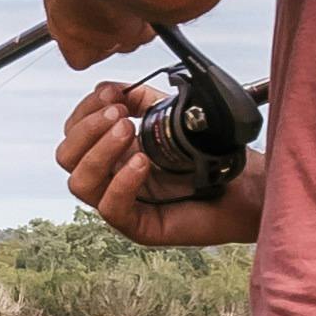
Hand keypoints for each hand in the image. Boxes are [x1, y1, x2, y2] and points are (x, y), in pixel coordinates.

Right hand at [60, 79, 261, 251]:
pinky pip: (111, 209)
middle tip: (118, 115)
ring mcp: (125, 204)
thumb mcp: (170, 116)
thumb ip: (139, 100)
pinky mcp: (141, 227)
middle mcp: (113, 179)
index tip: (108, 94)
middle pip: (67, 158)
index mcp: (116, 154)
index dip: (85, 112)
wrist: (248, 184)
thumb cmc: (214, 155)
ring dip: (99, 151)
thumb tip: (110, 89)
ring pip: (80, 183)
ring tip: (128, 131)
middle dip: (87, 129)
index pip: (74, 135)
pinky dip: (122, 181)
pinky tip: (143, 161)